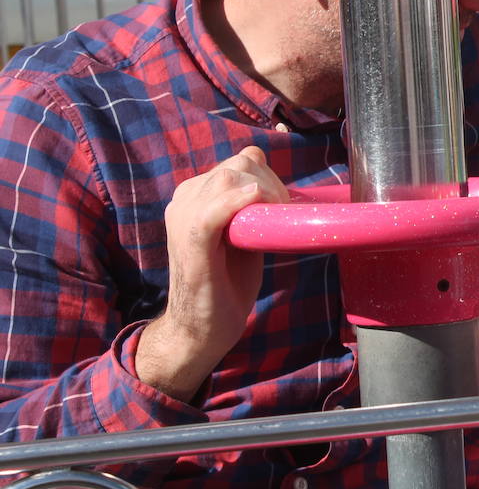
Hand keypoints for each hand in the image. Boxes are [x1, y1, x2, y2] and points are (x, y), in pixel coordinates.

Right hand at [136, 147, 288, 401]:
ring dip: (263, 193)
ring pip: (226, 180)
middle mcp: (185, 200)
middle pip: (236, 166)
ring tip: (273, 220)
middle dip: (271, 183)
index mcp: (196, 195)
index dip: (268, 174)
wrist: (202, 327)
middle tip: (284, 214)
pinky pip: (210, 212)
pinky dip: (234, 202)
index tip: (283, 203)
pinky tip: (254, 200)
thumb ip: (251, 206)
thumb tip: (267, 176)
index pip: (239, 161)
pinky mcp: (189, 243)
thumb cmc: (226, 282)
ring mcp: (183, 219)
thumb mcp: (243, 235)